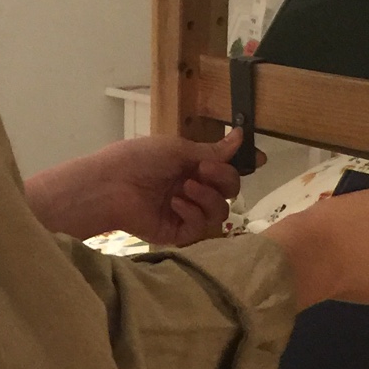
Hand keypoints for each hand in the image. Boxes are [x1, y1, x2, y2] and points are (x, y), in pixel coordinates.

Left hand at [25, 128, 254, 246]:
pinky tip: (176, 204)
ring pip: (219, 212)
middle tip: (203, 170)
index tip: (259, 159)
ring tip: (184, 188)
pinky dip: (193, 213)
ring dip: (207, 197)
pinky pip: (200, 228)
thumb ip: (212, 150)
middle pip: (229, 191)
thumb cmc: (139, 159)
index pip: (226, 170)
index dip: (241, 166)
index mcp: (191, 167)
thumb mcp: (178, 149)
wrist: (110, 185)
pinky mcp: (176, 233)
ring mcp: (184, 212)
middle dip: (223, 179)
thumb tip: (240, 136)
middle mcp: (191, 190)